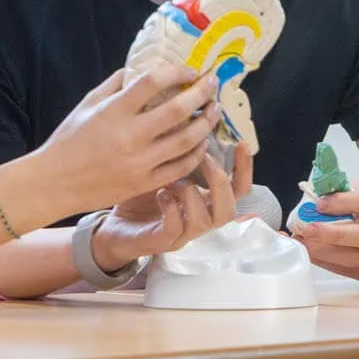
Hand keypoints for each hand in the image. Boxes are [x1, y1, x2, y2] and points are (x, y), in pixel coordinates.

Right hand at [37, 65, 221, 215]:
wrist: (54, 183)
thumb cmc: (69, 140)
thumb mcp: (87, 104)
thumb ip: (116, 84)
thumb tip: (142, 67)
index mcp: (113, 111)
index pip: (153, 82)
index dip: (177, 71)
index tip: (190, 69)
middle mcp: (129, 136)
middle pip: (178, 110)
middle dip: (202, 93)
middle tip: (213, 83)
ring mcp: (139, 162)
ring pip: (186, 140)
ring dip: (206, 123)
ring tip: (215, 110)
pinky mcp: (144, 183)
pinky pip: (180, 167)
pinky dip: (197, 153)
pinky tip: (202, 142)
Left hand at [92, 149, 250, 271]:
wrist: (114, 228)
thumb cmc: (141, 196)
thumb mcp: (163, 169)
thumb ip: (179, 151)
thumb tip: (190, 116)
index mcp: (206, 201)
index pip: (239, 189)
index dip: (245, 168)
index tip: (242, 143)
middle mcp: (200, 219)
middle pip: (229, 209)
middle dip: (220, 180)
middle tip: (205, 157)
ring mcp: (183, 234)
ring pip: (205, 221)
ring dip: (191, 194)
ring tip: (173, 179)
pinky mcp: (162, 242)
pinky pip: (175, 229)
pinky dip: (170, 209)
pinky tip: (160, 193)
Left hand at [292, 179, 358, 286]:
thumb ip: (344, 190)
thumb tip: (311, 197)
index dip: (344, 202)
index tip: (319, 204)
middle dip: (332, 233)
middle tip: (307, 229)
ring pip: (356, 258)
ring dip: (325, 252)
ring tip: (304, 243)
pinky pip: (352, 271)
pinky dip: (329, 263)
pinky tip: (314, 254)